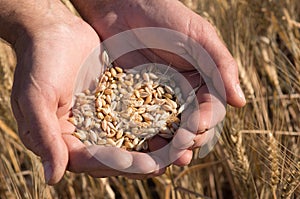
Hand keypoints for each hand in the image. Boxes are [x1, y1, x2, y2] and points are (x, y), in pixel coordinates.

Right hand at [9, 4, 161, 183]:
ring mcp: (102, 119)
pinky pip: (135, 117)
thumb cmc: (39, 62)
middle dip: (138, 162)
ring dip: (150, 148)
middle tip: (163, 164)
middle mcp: (84, 133)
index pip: (89, 160)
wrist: (54, 30)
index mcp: (62, 139)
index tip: (135, 163)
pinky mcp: (116, 103)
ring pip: (128, 140)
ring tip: (174, 151)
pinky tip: (169, 125)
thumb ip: (44, 136)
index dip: (112, 163)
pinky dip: (151, 123)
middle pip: (113, 156)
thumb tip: (53, 178)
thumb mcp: (36, 98)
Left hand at [71, 0, 245, 164]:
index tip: (197, 128)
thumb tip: (240, 102)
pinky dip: (143, 138)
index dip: (206, 122)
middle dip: (188, 140)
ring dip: (167, 147)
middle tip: (182, 150)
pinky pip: (139, 123)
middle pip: (189, 125)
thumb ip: (221, 66)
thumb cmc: (166, 17)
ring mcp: (156, 99)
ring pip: (166, 130)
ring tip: (165, 159)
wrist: (124, 7)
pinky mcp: (132, 100)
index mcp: (202, 80)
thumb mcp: (199, 37)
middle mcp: (181, 93)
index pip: (210, 109)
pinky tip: (142, 149)